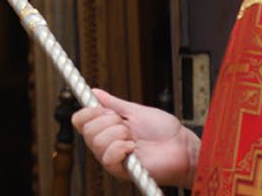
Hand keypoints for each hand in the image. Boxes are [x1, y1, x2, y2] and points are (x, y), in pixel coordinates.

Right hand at [71, 88, 199, 187]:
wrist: (182, 147)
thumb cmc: (164, 131)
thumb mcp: (136, 111)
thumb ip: (114, 103)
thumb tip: (95, 92)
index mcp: (106, 129)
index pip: (80, 121)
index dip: (87, 112)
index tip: (104, 108)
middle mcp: (106, 144)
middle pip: (87, 131)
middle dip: (108, 121)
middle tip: (127, 124)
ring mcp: (113, 157)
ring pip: (96, 142)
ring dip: (118, 134)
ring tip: (133, 137)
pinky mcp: (122, 170)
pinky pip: (107, 158)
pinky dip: (120, 148)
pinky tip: (133, 147)